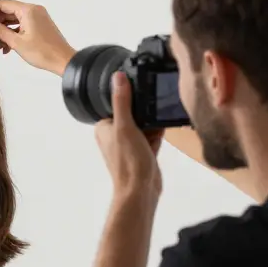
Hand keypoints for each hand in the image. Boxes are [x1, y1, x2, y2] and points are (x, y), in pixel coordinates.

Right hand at [0, 0, 75, 75]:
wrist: (63, 61)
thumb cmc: (42, 52)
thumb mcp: (16, 42)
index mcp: (28, 10)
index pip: (3, 4)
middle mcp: (33, 10)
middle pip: (9, 11)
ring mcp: (38, 17)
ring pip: (15, 19)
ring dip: (4, 30)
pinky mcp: (40, 25)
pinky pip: (22, 25)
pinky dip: (13, 33)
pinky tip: (7, 47)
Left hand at [94, 72, 163, 198]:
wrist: (141, 189)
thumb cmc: (128, 160)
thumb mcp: (125, 125)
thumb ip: (122, 101)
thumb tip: (118, 77)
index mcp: (104, 128)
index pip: (116, 105)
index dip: (131, 100)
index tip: (143, 93)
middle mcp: (114, 136)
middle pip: (132, 115)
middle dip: (144, 113)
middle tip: (155, 108)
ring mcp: (128, 146)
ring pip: (143, 126)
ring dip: (153, 124)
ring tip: (160, 123)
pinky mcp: (142, 154)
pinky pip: (151, 138)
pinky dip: (157, 135)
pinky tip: (163, 131)